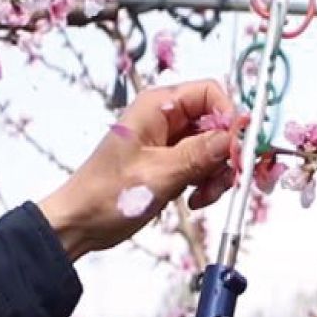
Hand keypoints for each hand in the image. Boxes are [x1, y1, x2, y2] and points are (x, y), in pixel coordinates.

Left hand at [38, 79, 235, 260]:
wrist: (81, 223)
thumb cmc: (104, 195)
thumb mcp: (158, 174)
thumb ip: (199, 154)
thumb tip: (233, 137)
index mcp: (157, 107)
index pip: (210, 93)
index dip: (229, 117)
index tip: (236, 147)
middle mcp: (166, 119)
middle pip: (218, 122)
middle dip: (226, 152)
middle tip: (227, 178)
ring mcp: (170, 142)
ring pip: (216, 147)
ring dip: (218, 173)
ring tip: (203, 195)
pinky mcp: (173, 163)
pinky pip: (205, 165)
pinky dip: (208, 183)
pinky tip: (195, 199)